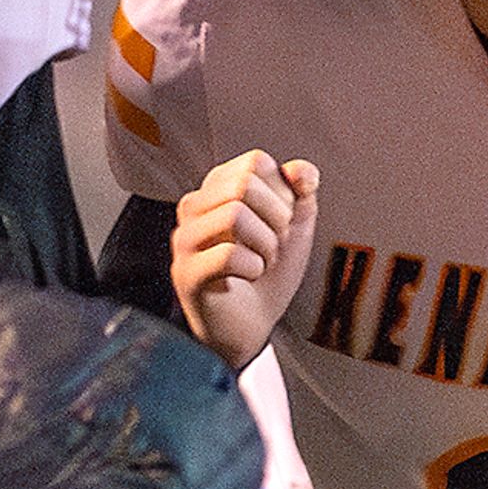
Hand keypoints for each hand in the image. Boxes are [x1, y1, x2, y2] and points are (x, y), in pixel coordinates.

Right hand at [171, 151, 318, 367]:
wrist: (254, 326)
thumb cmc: (269, 274)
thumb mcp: (296, 226)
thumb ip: (302, 191)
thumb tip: (301, 170)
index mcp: (218, 187)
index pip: (256, 162)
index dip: (283, 192)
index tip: (282, 221)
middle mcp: (194, 207)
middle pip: (244, 184)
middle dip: (277, 218)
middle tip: (275, 245)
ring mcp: (185, 240)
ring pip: (234, 215)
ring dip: (266, 244)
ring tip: (262, 261)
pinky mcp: (186, 273)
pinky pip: (228, 255)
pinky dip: (254, 267)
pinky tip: (249, 277)